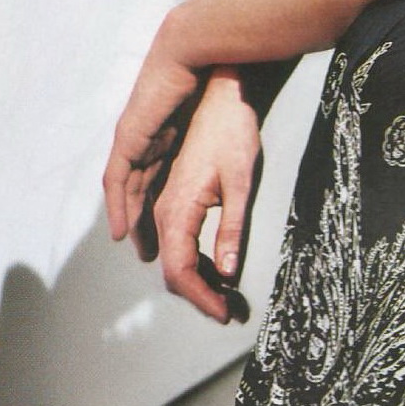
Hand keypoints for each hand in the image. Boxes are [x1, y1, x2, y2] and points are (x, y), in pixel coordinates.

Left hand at [102, 32, 205, 252]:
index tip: (170, 239)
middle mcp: (148, 142)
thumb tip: (229, 178)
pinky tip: (123, 229)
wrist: (203, 57)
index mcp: (167, 140)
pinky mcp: (128, 137)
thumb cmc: (220, 91)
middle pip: (140, 191)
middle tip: (151, 252)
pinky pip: (117, 178)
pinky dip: (119, 206)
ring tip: (136, 247)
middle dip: (144, 223)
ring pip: (126, 189)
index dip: (163, 211)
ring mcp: (135, 139)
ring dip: (130, 219)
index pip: (159, 183)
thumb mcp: (223, 140)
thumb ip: (218, 158)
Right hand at [141, 70, 263, 322]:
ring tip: (223, 293)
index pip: (180, 271)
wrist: (218, 92)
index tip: (225, 313)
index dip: (202, 298)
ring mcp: (165, 200)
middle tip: (228, 309)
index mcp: (177, 209)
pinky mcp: (173, 193)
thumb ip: (232, 229)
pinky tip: (210, 264)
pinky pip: (173, 236)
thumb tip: (229, 272)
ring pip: (170, 254)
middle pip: (171, 269)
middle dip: (198, 294)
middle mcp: (163, 209)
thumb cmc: (232, 131)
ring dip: (193, 278)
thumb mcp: (240, 182)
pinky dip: (189, 257)